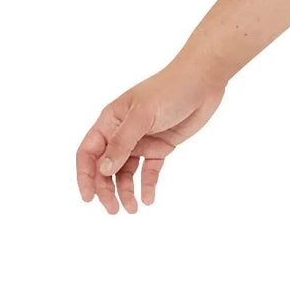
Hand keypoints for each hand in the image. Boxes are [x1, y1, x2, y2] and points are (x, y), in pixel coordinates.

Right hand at [75, 59, 225, 213]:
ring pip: (126, 172)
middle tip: (114, 210)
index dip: (85, 175)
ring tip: (133, 209)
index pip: (89, 152)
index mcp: (111, 120)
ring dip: (126, 191)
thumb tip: (102, 170)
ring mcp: (142, 140)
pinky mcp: (161, 146)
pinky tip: (148, 199)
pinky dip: (147, 185)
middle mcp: (123, 132)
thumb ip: (122, 143)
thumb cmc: (170, 89)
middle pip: (106, 167)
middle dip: (107, 189)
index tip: (88, 198)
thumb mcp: (143, 115)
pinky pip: (149, 170)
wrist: (204, 80)